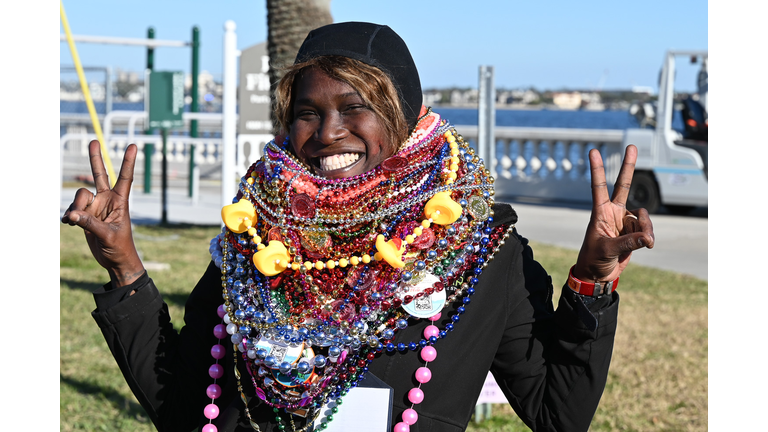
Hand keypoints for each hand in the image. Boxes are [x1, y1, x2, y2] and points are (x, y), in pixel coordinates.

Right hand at [61, 140, 144, 286]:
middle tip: (93, 141)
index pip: (125, 178)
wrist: (114, 260)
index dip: (128, 162)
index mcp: (120, 201)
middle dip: (95, 158)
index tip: (133, 145)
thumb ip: (89, 224)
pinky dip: (69, 215)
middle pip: (100, 175)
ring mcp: (95, 207)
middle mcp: (107, 200)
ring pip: (79, 196)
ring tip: (74, 221)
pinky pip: (72, 209)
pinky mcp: (85, 216)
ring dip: (75, 207)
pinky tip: (68, 222)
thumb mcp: (107, 236)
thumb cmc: (119, 247)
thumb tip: (71, 214)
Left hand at [573, 145, 654, 281]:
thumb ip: (629, 242)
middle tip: (632, 146)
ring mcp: (625, 221)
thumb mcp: (607, 250)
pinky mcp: (634, 232)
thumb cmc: (594, 260)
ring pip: (643, 217)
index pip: (598, 187)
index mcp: (600, 212)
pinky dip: (648, 237)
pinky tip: (646, 244)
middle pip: (623, 185)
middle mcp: (613, 213)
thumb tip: (649, 237)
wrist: (598, 275)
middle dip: (629, 166)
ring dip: (647, 228)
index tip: (593, 151)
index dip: (597, 169)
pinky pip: (647, 229)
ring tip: (645, 242)